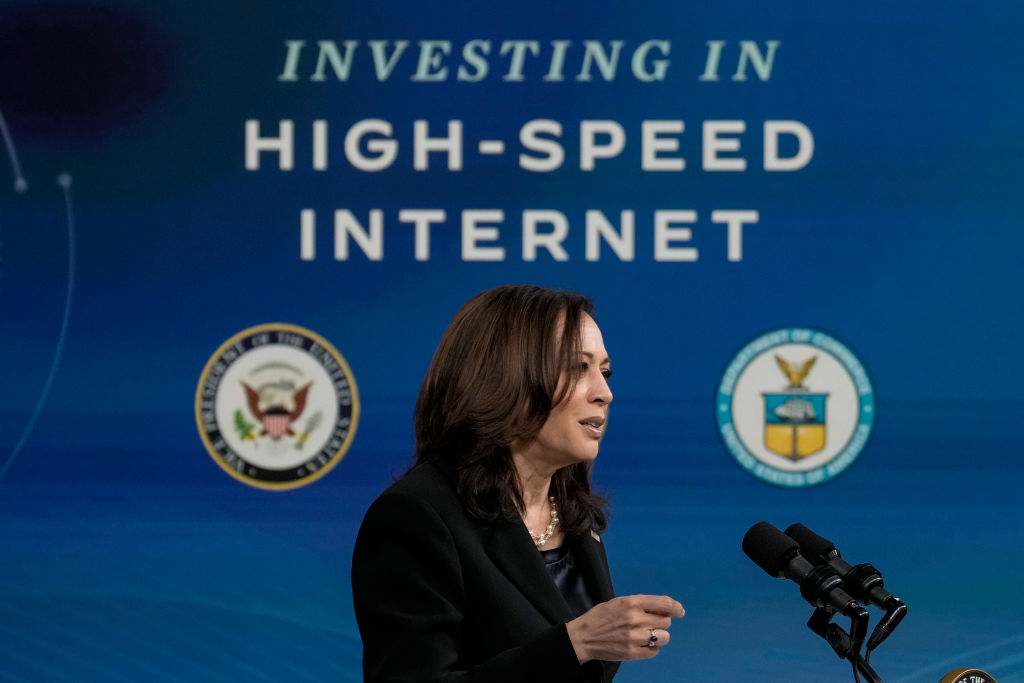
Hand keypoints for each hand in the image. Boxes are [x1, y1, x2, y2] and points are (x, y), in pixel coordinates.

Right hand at [566, 594, 684, 663]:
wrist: (583, 637)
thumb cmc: (600, 617)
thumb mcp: (619, 602)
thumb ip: (640, 604)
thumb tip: (663, 609)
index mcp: (632, 603)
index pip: (664, 603)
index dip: (675, 607)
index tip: (680, 611)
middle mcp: (635, 619)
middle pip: (666, 621)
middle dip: (661, 621)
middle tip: (651, 622)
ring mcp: (634, 637)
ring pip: (664, 637)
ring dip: (658, 635)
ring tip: (647, 634)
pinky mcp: (632, 653)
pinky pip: (654, 651)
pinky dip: (652, 648)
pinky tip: (642, 644)